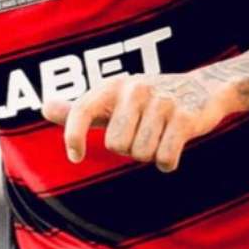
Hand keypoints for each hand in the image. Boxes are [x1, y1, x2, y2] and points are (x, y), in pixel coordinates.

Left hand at [42, 73, 230, 173]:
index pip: (83, 109)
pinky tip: (174, 148)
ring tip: (160, 135)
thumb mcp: (114, 100)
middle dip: (129, 149)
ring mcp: (162, 102)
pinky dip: (168, 162)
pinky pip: (165, 158)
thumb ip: (81, 109)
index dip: (73, 135)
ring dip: (150, 154)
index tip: (75, 156)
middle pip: (116, 145)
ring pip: (142, 154)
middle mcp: (136, 89)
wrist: (203, 88)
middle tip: (143, 134)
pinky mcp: (185, 118)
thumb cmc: (149, 100)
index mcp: (115, 86)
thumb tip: (44, 108)